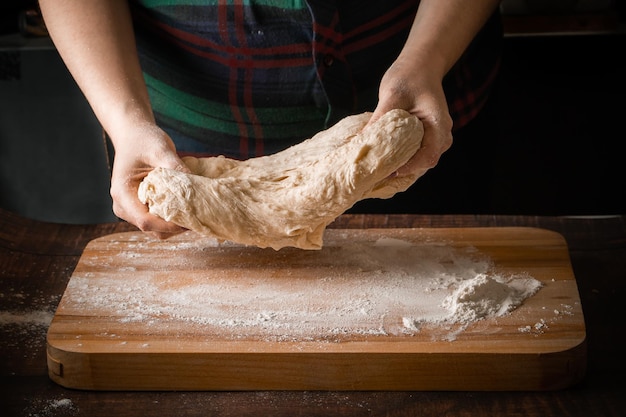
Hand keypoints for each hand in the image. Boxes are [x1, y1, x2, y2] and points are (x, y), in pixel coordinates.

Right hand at [109, 124, 190, 238]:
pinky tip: (187, 207)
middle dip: (176, 226)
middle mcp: (123, 206)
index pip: (146, 221)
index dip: (170, 225)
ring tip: (195, 210)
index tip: (192, 217)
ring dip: (176, 224)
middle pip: (152, 229)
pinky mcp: (141, 208)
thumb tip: (197, 186)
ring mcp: (131, 210)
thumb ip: (176, 168)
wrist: (133, 135)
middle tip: (199, 214)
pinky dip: (173, 218)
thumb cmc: (144, 140)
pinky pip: (159, 222)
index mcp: (122, 194)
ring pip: (157, 229)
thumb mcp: (161, 150)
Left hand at [369, 56, 452, 180]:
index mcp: (438, 124)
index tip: (389, 171)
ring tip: (380, 170)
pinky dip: (402, 158)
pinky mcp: (426, 137)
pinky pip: (416, 153)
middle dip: (403, 170)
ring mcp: (435, 137)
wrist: (420, 66)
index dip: (410, 167)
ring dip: (402, 166)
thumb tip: (361, 140)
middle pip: (425, 162)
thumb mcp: (391, 95)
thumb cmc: (409, 76)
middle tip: (379, 175)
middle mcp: (441, 134)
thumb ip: (380, 118)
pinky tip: (385, 160)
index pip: (429, 156)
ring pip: (421, 160)